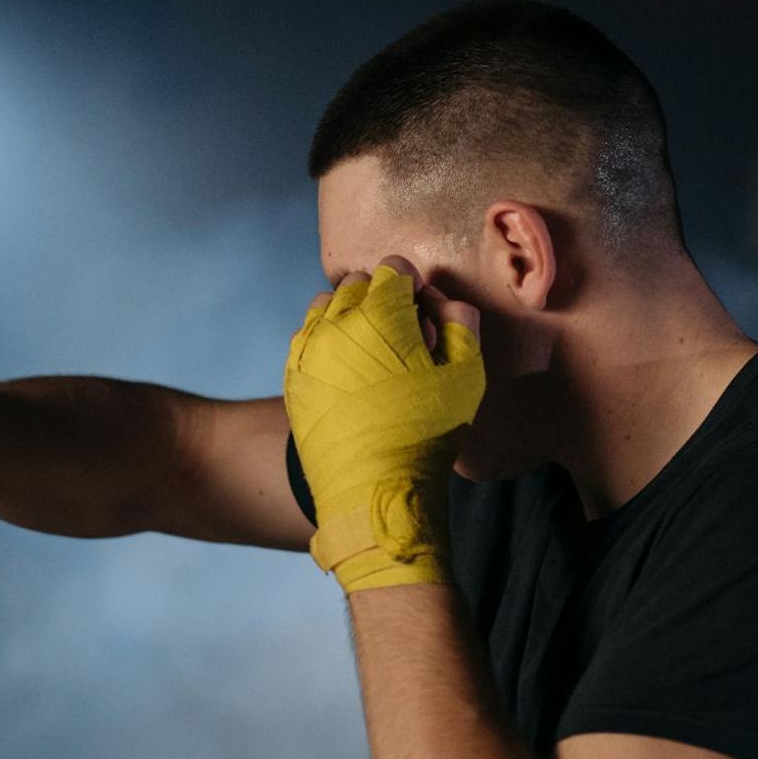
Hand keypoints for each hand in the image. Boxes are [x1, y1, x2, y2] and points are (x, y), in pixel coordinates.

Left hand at [283, 254, 482, 592]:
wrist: (374, 489)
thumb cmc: (427, 433)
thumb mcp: (465, 376)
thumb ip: (461, 324)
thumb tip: (443, 301)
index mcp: (380, 315)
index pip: (393, 269)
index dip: (412, 285)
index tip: (421, 311)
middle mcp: (336, 324)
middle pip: (357, 284)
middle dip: (380, 297)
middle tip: (401, 334)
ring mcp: (308, 350)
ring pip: (325, 306)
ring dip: (349, 315)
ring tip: (371, 349)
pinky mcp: (292, 376)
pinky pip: (305, 338)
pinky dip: (325, 340)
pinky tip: (346, 370)